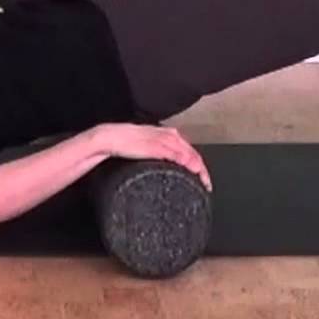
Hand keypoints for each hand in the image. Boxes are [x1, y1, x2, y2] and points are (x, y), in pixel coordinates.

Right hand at [93, 123, 212, 191]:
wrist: (111, 138)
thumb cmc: (125, 143)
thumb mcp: (147, 149)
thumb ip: (158, 154)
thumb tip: (164, 167)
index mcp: (168, 135)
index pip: (190, 150)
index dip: (199, 164)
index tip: (203, 178)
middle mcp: (170, 136)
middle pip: (194, 153)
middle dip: (203, 170)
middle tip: (207, 184)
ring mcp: (165, 140)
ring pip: (190, 154)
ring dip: (199, 168)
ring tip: (203, 182)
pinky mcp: (158, 146)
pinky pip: (178, 155)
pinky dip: (187, 163)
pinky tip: (192, 171)